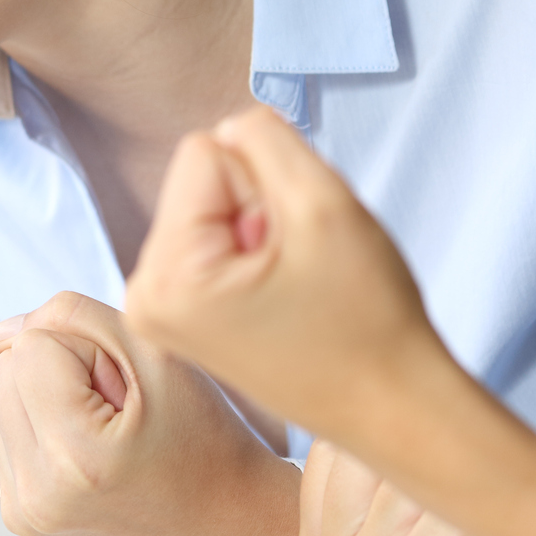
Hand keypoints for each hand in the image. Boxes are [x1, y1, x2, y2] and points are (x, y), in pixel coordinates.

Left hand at [0, 291, 303, 535]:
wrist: (229, 523)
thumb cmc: (205, 439)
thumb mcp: (155, 354)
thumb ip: (73, 316)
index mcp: (74, 456)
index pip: (31, 345)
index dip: (87, 350)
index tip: (129, 391)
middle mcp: (37, 494)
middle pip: (7, 368)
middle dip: (62, 370)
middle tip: (123, 410)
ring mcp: (25, 511)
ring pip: (4, 396)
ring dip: (50, 397)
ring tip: (111, 433)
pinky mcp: (22, 516)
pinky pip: (10, 432)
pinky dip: (46, 426)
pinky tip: (92, 451)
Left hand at [129, 106, 535, 535]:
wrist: (394, 408)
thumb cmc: (367, 317)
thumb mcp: (322, 201)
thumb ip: (265, 138)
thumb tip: (230, 127)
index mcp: (164, 274)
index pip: (205, 151)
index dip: (267, 183)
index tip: (296, 243)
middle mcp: (141, 294)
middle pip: (202, 180)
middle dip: (261, 207)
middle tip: (302, 268)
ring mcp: (158, 310)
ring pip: (213, 206)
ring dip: (264, 230)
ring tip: (296, 284)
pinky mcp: (182, 317)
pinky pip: (216, 240)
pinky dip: (258, 255)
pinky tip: (286, 297)